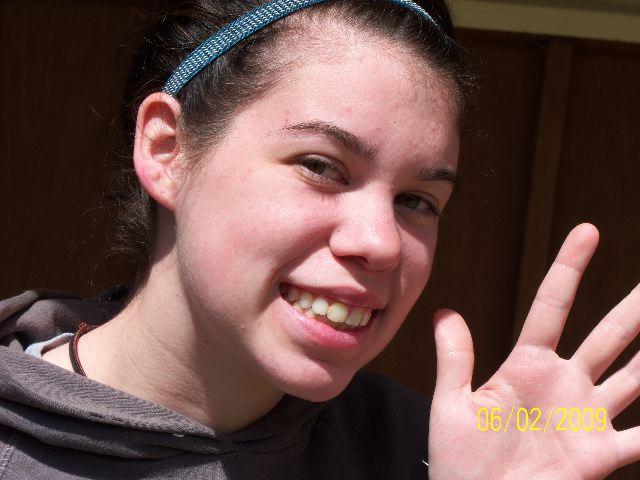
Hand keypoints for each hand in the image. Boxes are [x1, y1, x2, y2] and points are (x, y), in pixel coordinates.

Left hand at [428, 224, 639, 479]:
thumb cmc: (459, 461)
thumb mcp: (451, 404)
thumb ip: (455, 359)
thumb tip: (445, 311)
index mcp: (527, 366)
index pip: (552, 306)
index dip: (569, 269)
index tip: (588, 231)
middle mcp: (564, 385)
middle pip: (609, 336)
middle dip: (634, 307)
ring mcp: (587, 418)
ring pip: (638, 376)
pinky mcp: (601, 455)